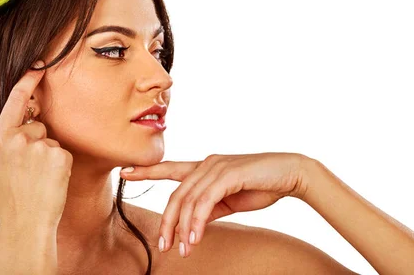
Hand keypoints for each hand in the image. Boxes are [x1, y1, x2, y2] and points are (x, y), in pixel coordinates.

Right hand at [0, 65, 72, 228]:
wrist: (27, 223)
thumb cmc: (3, 194)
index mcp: (0, 137)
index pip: (17, 99)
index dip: (28, 79)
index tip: (39, 66)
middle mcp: (21, 138)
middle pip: (36, 124)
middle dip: (34, 139)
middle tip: (26, 167)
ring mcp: (42, 147)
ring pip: (50, 139)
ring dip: (46, 153)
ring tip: (37, 175)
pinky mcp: (61, 157)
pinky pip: (62, 150)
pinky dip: (59, 163)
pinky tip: (49, 179)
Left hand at [120, 152, 308, 256]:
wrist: (289, 174)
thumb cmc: (260, 185)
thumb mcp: (229, 200)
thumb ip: (210, 207)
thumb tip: (193, 224)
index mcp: (205, 167)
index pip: (169, 168)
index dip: (146, 170)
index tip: (124, 171)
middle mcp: (206, 164)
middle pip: (176, 194)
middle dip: (167, 221)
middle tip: (163, 245)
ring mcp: (216, 167)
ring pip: (188, 199)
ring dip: (183, 227)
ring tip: (183, 249)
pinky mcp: (228, 174)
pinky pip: (205, 201)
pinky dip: (198, 221)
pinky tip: (195, 238)